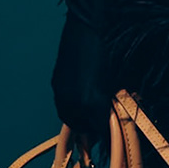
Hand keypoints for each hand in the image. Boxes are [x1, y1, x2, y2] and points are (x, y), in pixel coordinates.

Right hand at [50, 13, 113, 147]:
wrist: (86, 30)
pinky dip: (71, 107)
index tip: (111, 138)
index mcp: (91, 103)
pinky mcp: (56, 84)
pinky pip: (63, 104)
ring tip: (91, 116)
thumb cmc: (105, 52)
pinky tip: (80, 101)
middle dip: (91, 130)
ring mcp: (62, 93)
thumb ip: (110, 102)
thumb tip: (112, 115)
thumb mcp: (112, 81)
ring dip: (80, 120)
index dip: (106, 135)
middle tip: (101, 128)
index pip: (99, 130)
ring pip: (70, 118)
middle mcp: (74, 102)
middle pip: (82, 128)